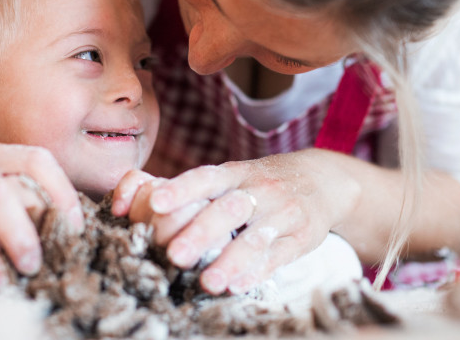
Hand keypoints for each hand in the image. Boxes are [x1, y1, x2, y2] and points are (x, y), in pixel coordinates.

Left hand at [115, 151, 360, 295]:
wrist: (322, 179)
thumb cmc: (260, 182)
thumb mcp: (233, 175)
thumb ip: (194, 191)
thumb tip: (138, 203)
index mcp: (236, 173)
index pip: (206, 177)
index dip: (182, 189)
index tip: (156, 203)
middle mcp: (259, 190)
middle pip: (228, 209)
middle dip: (201, 232)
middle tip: (173, 254)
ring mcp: (282, 213)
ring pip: (255, 237)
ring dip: (229, 261)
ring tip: (206, 283)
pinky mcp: (300, 237)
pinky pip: (278, 256)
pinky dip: (256, 271)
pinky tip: (237, 286)